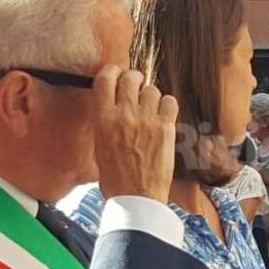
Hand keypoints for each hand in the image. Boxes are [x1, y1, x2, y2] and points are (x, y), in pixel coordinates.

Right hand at [92, 66, 177, 201]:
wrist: (136, 197)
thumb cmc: (115, 177)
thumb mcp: (99, 145)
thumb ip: (106, 120)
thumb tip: (113, 103)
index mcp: (102, 119)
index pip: (105, 79)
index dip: (112, 71)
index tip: (117, 73)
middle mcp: (124, 114)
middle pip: (130, 78)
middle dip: (134, 79)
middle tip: (136, 86)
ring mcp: (146, 119)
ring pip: (151, 89)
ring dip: (151, 96)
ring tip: (150, 109)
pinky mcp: (165, 127)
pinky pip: (169, 100)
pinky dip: (167, 105)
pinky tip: (163, 115)